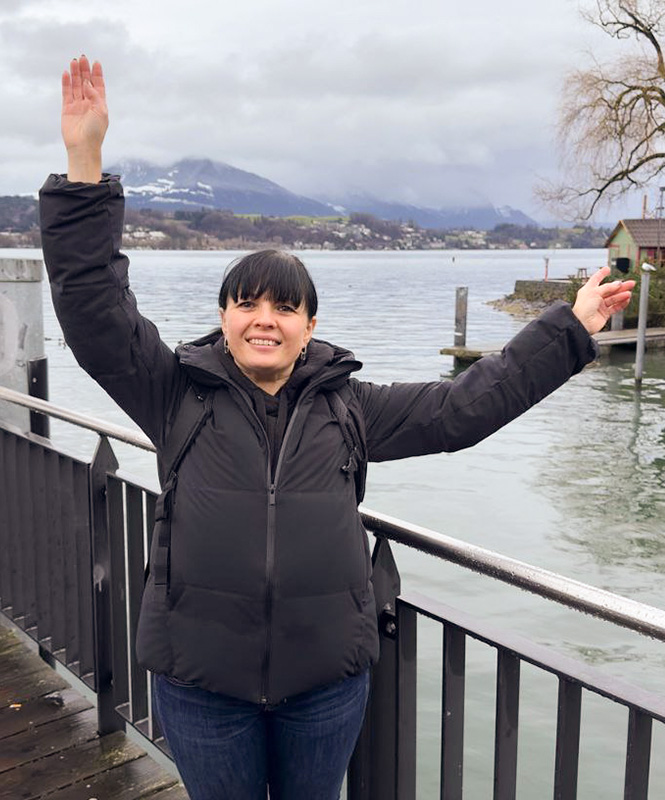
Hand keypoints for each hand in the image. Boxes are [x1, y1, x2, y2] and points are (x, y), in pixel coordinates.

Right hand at [61, 55, 107, 182]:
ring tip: (73, 61)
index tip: (96, 62)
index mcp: (100, 105)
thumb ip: (95, 95)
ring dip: (75, 74)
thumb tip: (87, 83)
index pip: (98, 86)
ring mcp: (77, 106)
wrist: (83, 146)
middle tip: (82, 58)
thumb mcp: (101, 111)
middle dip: (84, 70)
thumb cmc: (95, 132)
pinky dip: (66, 83)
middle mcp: (89, 104)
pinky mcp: (67, 109)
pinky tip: (65, 73)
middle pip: (86, 83)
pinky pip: (66, 93)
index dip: (97, 74)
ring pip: (76, 86)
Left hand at [572, 266, 634, 334]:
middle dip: (620, 286)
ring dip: (622, 295)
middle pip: (609, 289)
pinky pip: (615, 307)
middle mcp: (594, 297)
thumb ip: (607, 287)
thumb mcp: (595, 292)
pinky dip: (621, 304)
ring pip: (613, 298)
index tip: (607, 269)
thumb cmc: (582, 308)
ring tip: (629, 293)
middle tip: (630, 283)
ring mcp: (600, 305)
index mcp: (589, 290)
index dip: (602, 273)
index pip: (596, 279)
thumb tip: (617, 283)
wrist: (582, 323)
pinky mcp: (604, 313)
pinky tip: (626, 300)